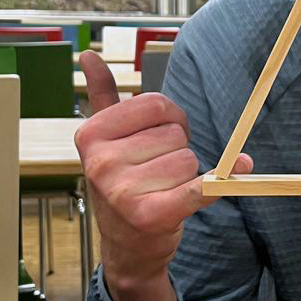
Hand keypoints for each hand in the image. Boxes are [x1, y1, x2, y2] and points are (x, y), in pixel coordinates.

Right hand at [75, 51, 252, 300]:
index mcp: (91, 135)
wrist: (127, 245)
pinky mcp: (152, 215)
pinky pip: (199, 188)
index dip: (170, 120)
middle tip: (156, 173)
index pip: (158, 104)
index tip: (157, 138)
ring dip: (185, 175)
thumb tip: (88, 55)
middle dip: (175, 150)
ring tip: (162, 189)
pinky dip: (213, 187)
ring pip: (189, 160)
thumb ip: (102, 95)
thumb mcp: (107, 139)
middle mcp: (101, 163)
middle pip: (175, 134)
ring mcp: (123, 191)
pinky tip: (208, 189)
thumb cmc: (122, 183)